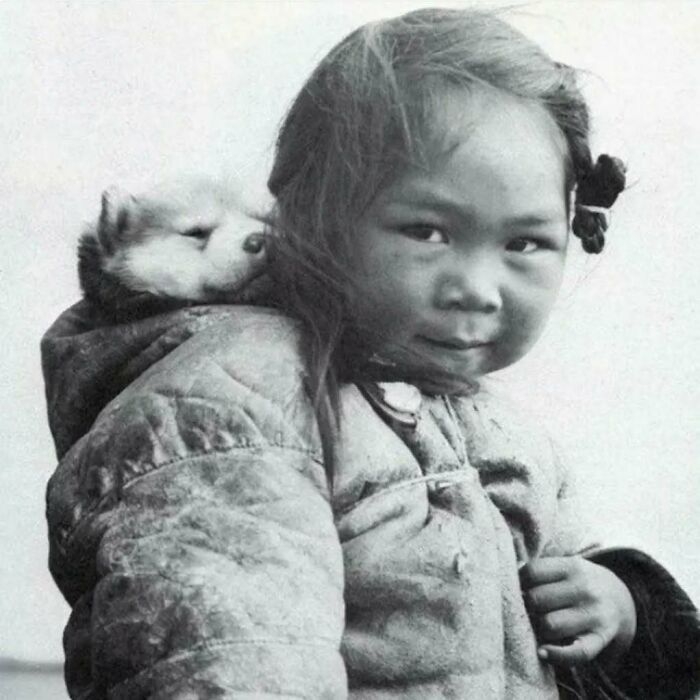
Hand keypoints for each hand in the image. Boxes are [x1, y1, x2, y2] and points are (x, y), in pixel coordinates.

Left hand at [519, 556, 636, 666]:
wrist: (621, 598)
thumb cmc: (579, 582)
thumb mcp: (565, 567)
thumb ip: (540, 572)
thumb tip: (508, 580)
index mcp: (572, 566)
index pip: (532, 572)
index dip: (519, 581)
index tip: (520, 587)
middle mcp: (584, 589)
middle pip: (537, 599)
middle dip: (527, 606)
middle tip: (529, 609)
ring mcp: (594, 614)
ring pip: (550, 625)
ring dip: (538, 628)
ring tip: (539, 624)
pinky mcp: (600, 639)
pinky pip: (577, 652)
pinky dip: (557, 655)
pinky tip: (542, 652)